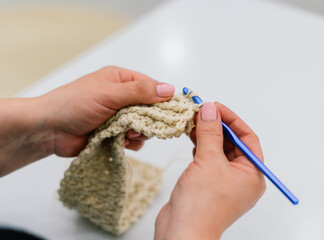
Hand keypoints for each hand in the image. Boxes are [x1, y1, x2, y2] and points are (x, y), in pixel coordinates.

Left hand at [41, 66, 174, 156]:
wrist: (49, 130)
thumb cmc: (74, 104)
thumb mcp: (109, 94)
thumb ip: (140, 92)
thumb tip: (170, 89)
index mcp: (121, 80)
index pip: (152, 87)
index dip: (163, 99)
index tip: (172, 111)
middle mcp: (122, 97)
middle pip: (151, 109)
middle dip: (148, 119)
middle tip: (140, 125)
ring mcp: (118, 117)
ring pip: (144, 126)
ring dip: (138, 132)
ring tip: (125, 133)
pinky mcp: (115, 134)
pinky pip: (135, 140)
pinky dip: (131, 142)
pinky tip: (120, 141)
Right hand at [155, 102, 265, 239]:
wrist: (181, 233)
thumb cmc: (201, 204)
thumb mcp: (208, 161)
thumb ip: (210, 133)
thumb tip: (209, 109)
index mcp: (252, 175)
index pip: (247, 138)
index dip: (232, 120)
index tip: (215, 107)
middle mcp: (241, 178)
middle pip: (232, 143)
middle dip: (217, 126)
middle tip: (201, 111)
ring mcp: (224, 182)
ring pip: (218, 150)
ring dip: (207, 135)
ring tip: (193, 120)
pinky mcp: (208, 185)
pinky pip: (208, 159)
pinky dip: (200, 147)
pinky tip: (191, 137)